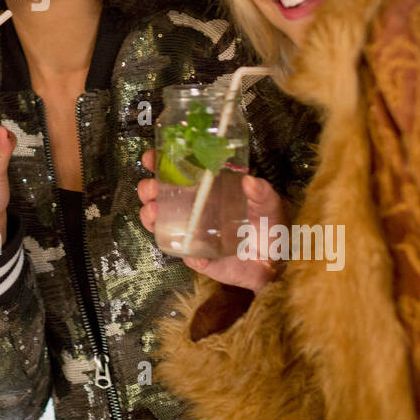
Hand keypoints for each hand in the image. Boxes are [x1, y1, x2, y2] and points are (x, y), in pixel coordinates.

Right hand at [138, 149, 284, 291]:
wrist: (271, 262)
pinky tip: (196, 255)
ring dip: (151, 216)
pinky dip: (186, 253)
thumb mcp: (268, 204)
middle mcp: (190, 207)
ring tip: (155, 212)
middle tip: (153, 189)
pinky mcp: (195, 256)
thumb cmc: (265, 225)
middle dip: (148, 189)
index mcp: (204, 188)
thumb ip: (262, 192)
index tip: (151, 158)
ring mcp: (189, 231)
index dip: (158, 162)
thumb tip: (249, 181)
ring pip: (158, 222)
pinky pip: (184, 254)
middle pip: (158, 194)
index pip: (175, 171)